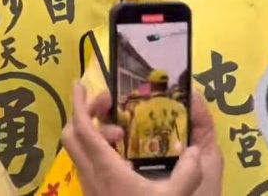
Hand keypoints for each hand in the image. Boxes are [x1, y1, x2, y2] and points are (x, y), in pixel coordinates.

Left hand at [63, 84, 222, 195]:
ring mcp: (89, 185)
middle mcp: (90, 174)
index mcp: (106, 169)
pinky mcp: (94, 194)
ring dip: (95, 133)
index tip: (80, 83)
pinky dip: (100, 150)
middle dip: (85, 113)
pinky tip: (125, 156)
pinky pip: (88, 163)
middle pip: (72, 134)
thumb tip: (195, 150)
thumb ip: (189, 173)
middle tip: (109, 105)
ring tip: (123, 133)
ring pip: (79, 149)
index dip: (78, 103)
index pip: (81, 128)